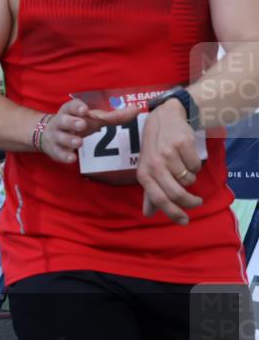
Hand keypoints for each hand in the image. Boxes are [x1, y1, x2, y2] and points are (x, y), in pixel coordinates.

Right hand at [38, 99, 122, 162]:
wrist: (47, 134)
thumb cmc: (76, 124)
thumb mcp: (92, 118)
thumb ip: (115, 116)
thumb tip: (136, 109)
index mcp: (70, 111)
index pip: (71, 106)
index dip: (77, 107)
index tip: (85, 109)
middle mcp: (61, 122)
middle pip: (63, 120)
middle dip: (72, 122)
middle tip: (81, 124)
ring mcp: (56, 136)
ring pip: (60, 137)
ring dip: (69, 139)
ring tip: (78, 143)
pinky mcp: (54, 150)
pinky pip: (57, 153)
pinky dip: (64, 156)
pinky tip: (72, 158)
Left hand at [135, 99, 202, 224]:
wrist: (164, 118)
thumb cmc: (155, 148)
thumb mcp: (147, 168)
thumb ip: (149, 192)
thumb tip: (148, 214)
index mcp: (143, 174)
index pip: (159, 199)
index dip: (173, 213)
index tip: (185, 221)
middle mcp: (153, 164)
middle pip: (177, 193)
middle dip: (190, 202)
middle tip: (197, 202)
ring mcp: (167, 153)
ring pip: (189, 179)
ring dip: (191, 177)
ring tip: (184, 166)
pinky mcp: (182, 144)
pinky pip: (196, 165)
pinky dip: (195, 164)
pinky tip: (187, 156)